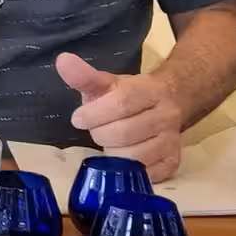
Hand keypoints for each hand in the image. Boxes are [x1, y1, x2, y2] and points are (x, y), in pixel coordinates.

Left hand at [57, 54, 183, 181]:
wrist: (168, 103)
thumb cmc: (130, 95)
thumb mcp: (108, 83)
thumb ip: (85, 76)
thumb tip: (62, 61)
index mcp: (150, 90)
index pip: (121, 102)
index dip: (94, 113)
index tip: (78, 119)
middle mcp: (167, 115)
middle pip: (124, 132)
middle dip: (100, 134)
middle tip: (96, 131)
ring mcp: (172, 140)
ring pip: (134, 157)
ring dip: (112, 153)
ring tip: (110, 143)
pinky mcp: (173, 162)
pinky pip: (145, 175)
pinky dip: (127, 171)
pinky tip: (122, 158)